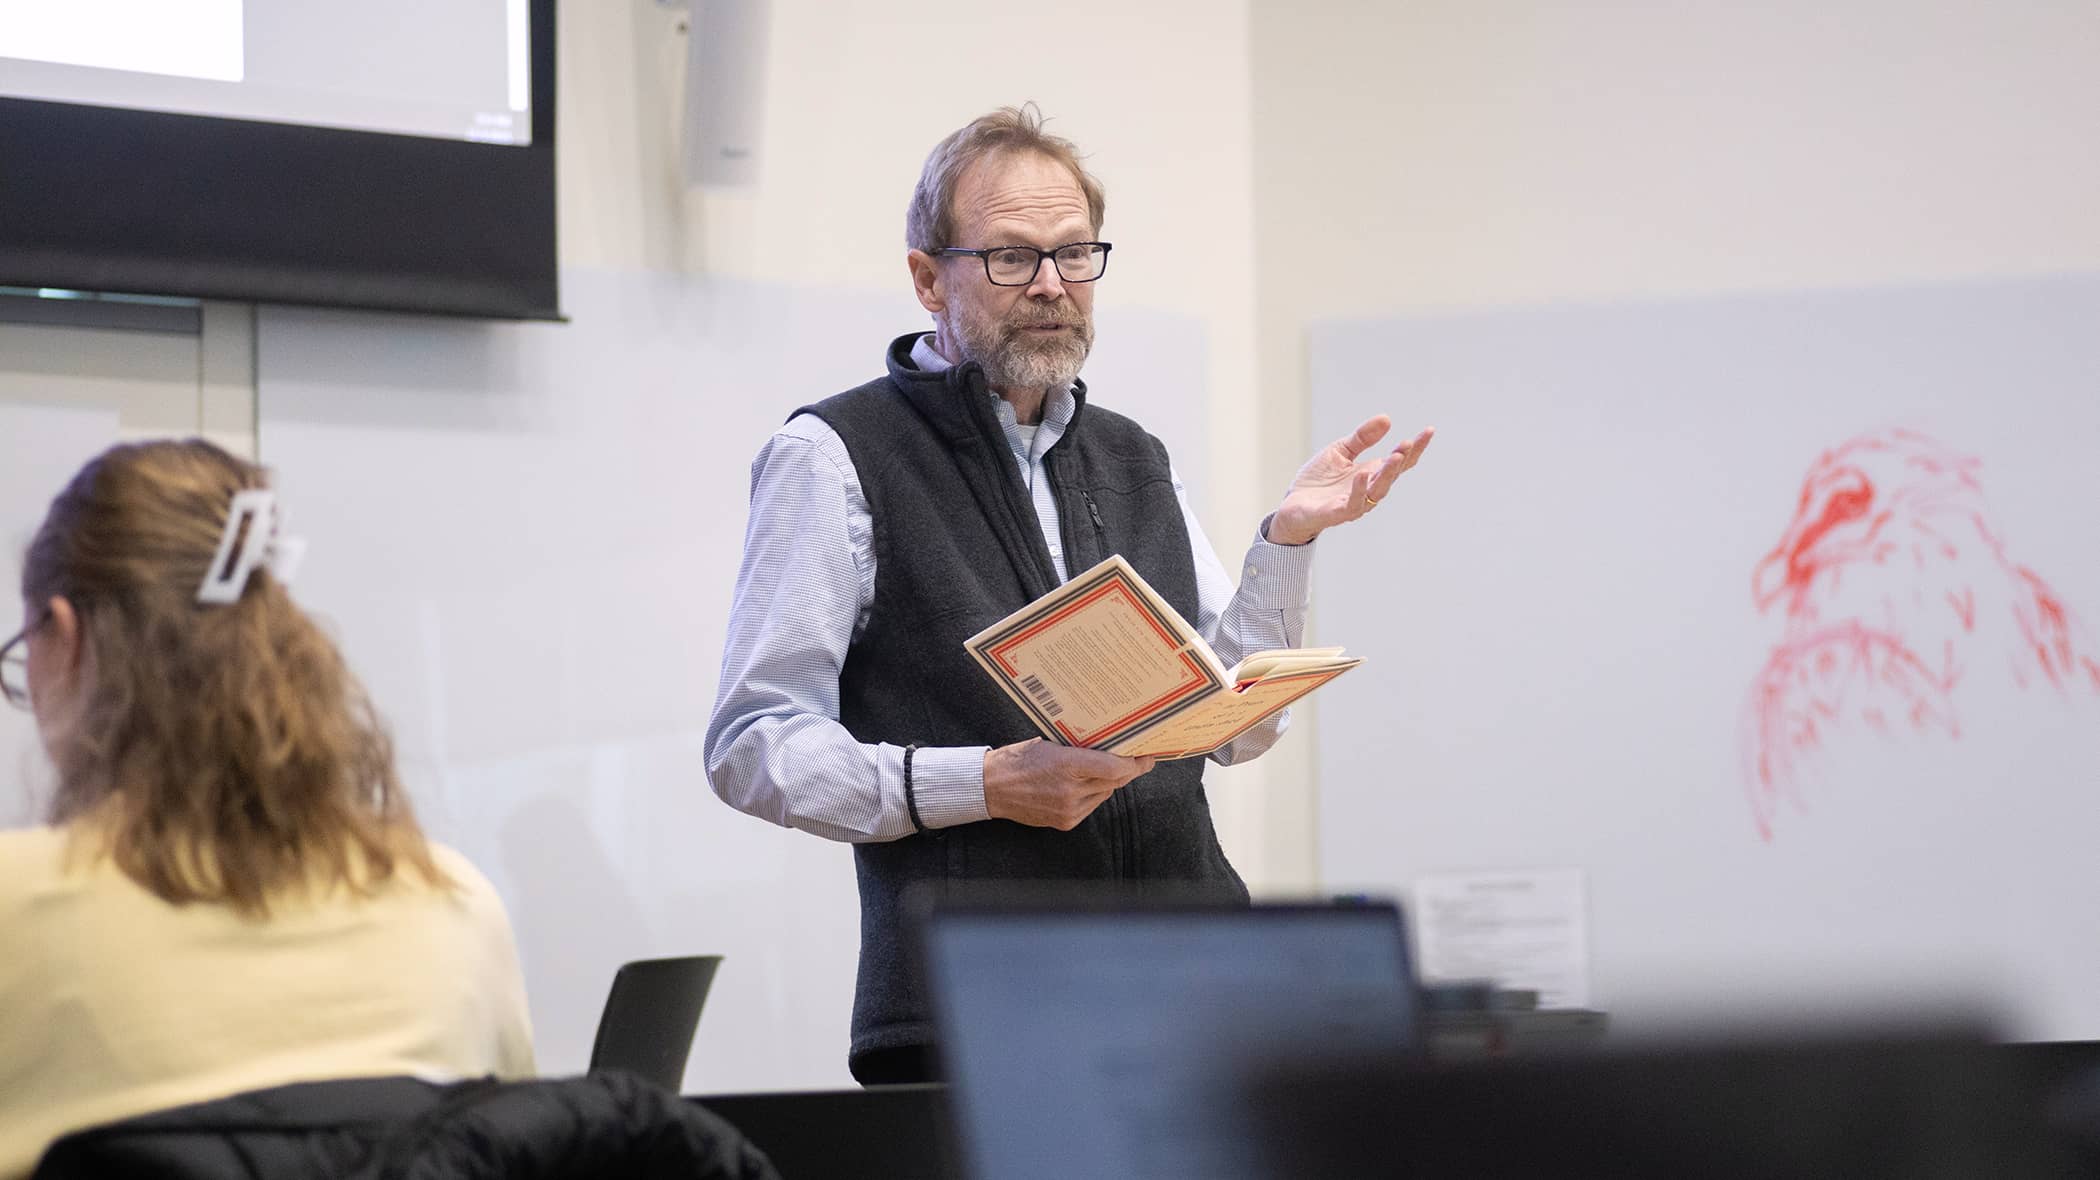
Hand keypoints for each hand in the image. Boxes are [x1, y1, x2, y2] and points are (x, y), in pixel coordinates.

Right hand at [983, 739, 1155, 830]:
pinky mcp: (1066, 821)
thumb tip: (1108, 748)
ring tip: (1103, 770)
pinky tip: (1084, 785)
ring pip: (1104, 794)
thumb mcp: (1049, 744)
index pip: (1114, 767)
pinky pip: (1091, 806)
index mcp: (1067, 764)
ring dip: (1108, 782)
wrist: (992, 787)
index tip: (1146, 757)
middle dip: (1126, 771)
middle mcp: (1071, 789)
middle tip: (1137, 760)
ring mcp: (1069, 809)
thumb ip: (1078, 749)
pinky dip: (1092, 795)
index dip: (1134, 763)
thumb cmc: (1018, 760)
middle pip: (1113, 781)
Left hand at [1267, 416, 1434, 545]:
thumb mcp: (1340, 451)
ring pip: (1377, 491)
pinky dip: (1359, 491)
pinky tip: (1363, 475)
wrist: (1292, 506)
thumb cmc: (1318, 481)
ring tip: (1394, 457)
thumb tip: (1386, 418)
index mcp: (1371, 473)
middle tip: (1408, 444)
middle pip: (1391, 476)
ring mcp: (1354, 503)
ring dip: (1387, 475)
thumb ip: (1361, 438)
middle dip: (1402, 460)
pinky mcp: (1335, 513)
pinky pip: (1352, 504)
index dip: (1415, 448)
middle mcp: (1368, 490)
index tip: (1429, 431)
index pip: (1399, 461)